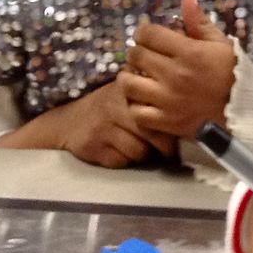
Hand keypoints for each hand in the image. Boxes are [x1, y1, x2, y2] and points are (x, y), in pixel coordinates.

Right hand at [53, 78, 176, 168]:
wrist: (69, 121)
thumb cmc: (108, 107)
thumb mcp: (126, 93)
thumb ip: (149, 93)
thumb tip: (184, 104)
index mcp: (127, 91)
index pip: (157, 111)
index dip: (171, 126)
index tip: (178, 134)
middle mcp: (114, 107)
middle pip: (151, 133)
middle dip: (163, 147)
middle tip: (168, 152)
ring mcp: (102, 128)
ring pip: (138, 151)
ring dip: (142, 154)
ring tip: (140, 148)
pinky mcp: (93, 148)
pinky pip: (121, 162)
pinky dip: (124, 161)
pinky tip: (119, 152)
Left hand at [119, 0, 236, 140]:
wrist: (245, 109)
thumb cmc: (232, 72)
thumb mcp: (219, 42)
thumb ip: (198, 20)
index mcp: (189, 52)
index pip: (149, 34)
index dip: (143, 31)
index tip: (147, 35)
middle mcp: (174, 75)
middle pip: (136, 56)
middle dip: (137, 51)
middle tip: (143, 55)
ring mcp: (169, 100)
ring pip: (129, 84)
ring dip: (129, 77)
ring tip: (137, 76)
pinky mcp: (167, 122)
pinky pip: (137, 113)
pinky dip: (135, 106)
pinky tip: (143, 100)